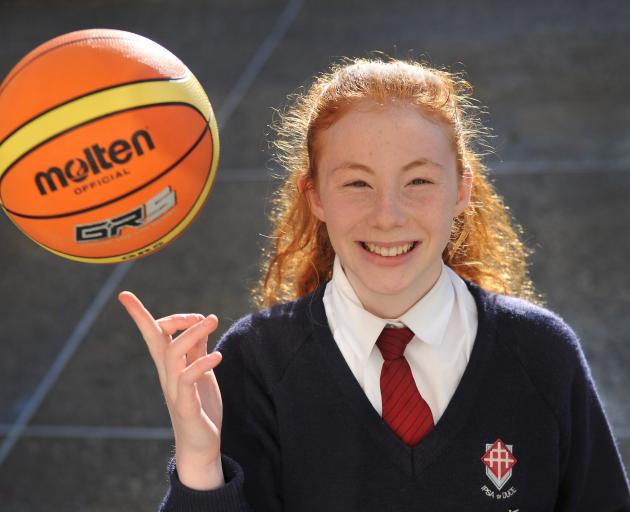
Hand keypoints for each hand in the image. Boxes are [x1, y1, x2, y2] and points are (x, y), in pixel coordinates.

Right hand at [118, 291, 224, 488]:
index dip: (139, 314)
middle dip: (174, 319)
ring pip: (173, 354)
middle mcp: (167, 375)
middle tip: (203, 315)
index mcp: (170, 365)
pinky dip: (202, 363)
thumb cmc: (200, 406)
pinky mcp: (186, 406)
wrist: (200, 446)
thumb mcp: (201, 371)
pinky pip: (189, 379)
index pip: (152, 334)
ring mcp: (174, 390)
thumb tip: (201, 323)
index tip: (124, 295)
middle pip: (159, 339)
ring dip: (192, 334)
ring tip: (213, 322)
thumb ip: (198, 349)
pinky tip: (218, 356)